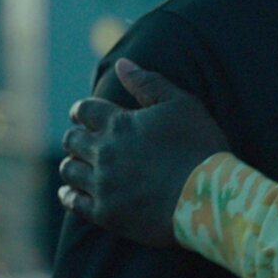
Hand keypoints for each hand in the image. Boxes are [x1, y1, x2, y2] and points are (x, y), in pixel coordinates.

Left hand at [58, 59, 229, 245]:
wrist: (208, 196)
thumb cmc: (199, 147)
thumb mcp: (181, 104)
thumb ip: (148, 82)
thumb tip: (121, 64)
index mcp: (118, 124)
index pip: (84, 110)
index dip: (81, 111)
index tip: (82, 115)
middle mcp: (104, 152)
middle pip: (72, 140)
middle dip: (76, 137)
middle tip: (83, 140)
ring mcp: (103, 184)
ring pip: (69, 170)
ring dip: (72, 164)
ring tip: (80, 165)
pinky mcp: (106, 214)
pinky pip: (73, 203)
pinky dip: (68, 195)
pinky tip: (71, 192)